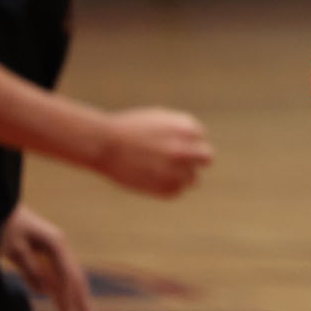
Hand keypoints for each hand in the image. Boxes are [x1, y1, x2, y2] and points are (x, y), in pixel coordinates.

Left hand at [0, 205, 97, 310]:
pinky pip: (53, 276)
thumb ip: (30, 267)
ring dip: (72, 299)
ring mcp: (52, 250)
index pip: (67, 274)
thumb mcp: (14, 246)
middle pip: (74, 278)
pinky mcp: (42, 254)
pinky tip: (62, 306)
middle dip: (82, 301)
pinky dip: (58, 291)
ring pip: (66, 279)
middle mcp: (59, 247)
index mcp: (56, 243)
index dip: (69, 297)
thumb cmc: (3, 223)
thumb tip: (45, 290)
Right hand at [96, 108, 211, 197]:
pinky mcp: (166, 188)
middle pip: (207, 158)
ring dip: (180, 177)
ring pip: (193, 179)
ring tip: (157, 172)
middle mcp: (186, 149)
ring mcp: (177, 170)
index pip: (199, 137)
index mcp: (186, 129)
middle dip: (196, 159)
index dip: (185, 140)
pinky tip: (150, 180)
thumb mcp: (158, 119)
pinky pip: (176, 192)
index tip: (168, 142)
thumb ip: (180, 129)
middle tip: (179, 162)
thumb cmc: (128, 129)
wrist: (104, 144)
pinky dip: (166, 188)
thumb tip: (197, 141)